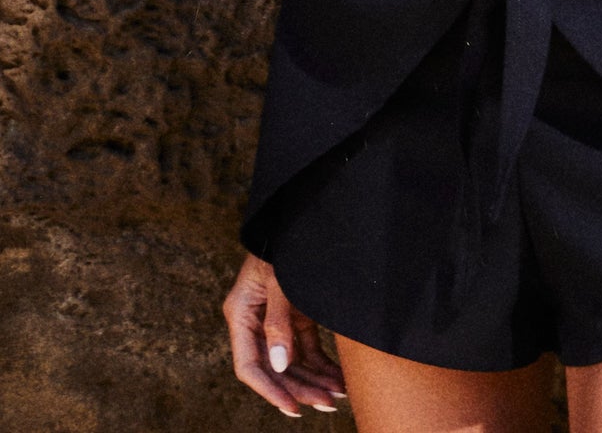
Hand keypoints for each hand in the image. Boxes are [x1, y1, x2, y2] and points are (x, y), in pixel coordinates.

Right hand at [223, 252, 347, 416]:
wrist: (299, 215)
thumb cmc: (285, 242)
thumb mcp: (279, 280)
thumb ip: (279, 321)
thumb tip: (280, 366)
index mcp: (241, 314)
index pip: (250, 366)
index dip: (270, 390)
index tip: (292, 407)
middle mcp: (255, 322)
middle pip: (275, 368)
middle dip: (301, 388)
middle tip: (328, 403)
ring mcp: (276, 320)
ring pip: (293, 362)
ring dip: (314, 380)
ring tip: (338, 395)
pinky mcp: (295, 315)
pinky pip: (306, 348)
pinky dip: (322, 363)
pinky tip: (339, 378)